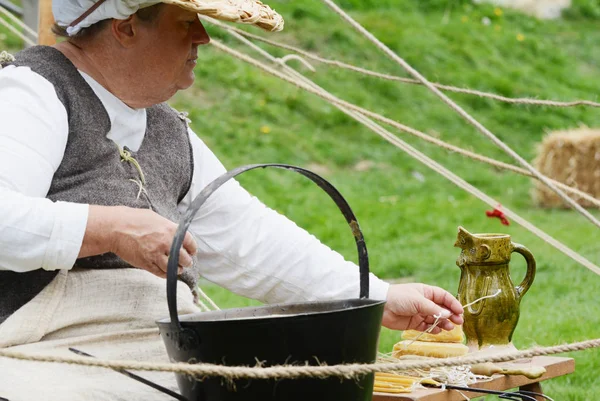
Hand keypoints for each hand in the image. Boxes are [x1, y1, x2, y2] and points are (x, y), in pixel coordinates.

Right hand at [80, 205, 197, 277]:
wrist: (115, 229)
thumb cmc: (134, 220)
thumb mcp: (156, 218)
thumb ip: (168, 227)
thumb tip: (177, 234)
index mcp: (170, 230)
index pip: (190, 243)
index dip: (192, 249)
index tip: (192, 251)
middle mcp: (166, 243)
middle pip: (184, 258)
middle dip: (187, 261)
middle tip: (186, 262)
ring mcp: (156, 255)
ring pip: (174, 269)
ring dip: (177, 269)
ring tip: (177, 268)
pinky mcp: (147, 264)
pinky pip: (161, 273)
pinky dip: (166, 274)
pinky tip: (166, 271)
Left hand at [381, 283, 463, 331]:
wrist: (380, 306)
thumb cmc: (399, 297)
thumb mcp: (418, 301)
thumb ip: (434, 309)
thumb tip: (449, 315)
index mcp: (426, 292)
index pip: (444, 297)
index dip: (453, 304)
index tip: (460, 312)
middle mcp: (424, 302)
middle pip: (442, 309)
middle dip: (451, 315)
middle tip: (458, 322)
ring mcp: (419, 313)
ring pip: (435, 319)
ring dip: (443, 323)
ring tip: (449, 328)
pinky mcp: (413, 323)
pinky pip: (426, 327)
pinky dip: (433, 329)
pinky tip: (437, 331)